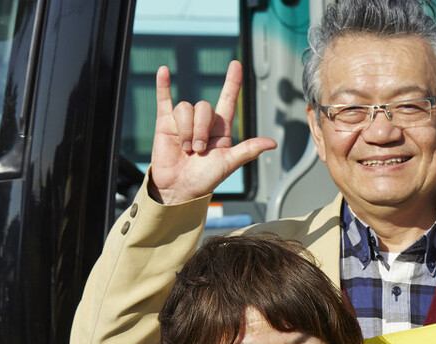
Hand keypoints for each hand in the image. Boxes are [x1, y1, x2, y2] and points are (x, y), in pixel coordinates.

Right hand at [148, 61, 276, 204]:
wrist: (179, 188)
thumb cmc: (205, 178)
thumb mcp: (229, 163)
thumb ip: (248, 150)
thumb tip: (272, 143)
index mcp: (221, 129)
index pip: (228, 99)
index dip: (232, 83)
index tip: (236, 64)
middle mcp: (203, 122)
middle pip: (203, 107)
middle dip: (200, 129)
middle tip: (198, 150)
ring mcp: (184, 121)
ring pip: (185, 108)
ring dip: (186, 130)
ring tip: (186, 149)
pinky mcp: (166, 123)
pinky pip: (165, 99)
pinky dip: (163, 85)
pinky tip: (163, 70)